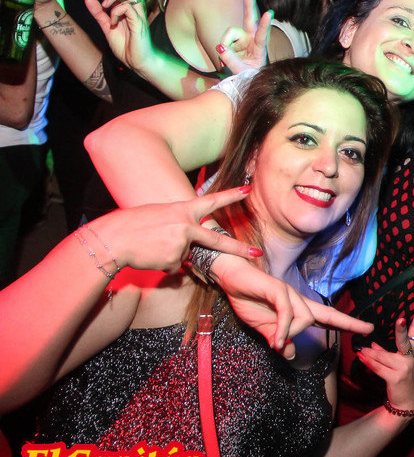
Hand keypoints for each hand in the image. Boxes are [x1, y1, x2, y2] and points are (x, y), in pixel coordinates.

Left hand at [85, 0, 152, 68]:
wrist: (137, 62)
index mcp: (132, 5)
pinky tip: (112, 21)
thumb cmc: (126, 45)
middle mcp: (137, 7)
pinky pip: (127, 7)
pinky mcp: (139, 23)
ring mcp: (139, 14)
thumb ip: (98, 12)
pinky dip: (116, 11)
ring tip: (105, 5)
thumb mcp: (106, 26)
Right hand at [91, 186, 255, 271]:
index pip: (211, 201)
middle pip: (218, 241)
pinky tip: (150, 255)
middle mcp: (186, 225)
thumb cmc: (133, 225)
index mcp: (182, 210)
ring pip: (186, 256)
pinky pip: (173, 266)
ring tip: (152, 247)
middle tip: (257, 253)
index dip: (230, 196)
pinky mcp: (173, 260)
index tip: (247, 191)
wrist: (113, 239)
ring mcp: (181, 244)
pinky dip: (163, 264)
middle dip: (239, 249)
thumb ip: (179, 225)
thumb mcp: (160, 215)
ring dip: (171, 255)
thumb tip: (189, 244)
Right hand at [214, 254, 372, 359]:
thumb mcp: (264, 328)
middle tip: (368, 329)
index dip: (346, 323)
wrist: (230, 277)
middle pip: (327, 314)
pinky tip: (275, 339)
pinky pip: (288, 312)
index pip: (326, 318)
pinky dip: (284, 328)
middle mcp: (298, 300)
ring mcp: (289, 294)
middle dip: (348, 322)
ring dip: (292, 334)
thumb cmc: (248, 299)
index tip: (367, 328)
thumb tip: (290, 353)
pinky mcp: (277, 289)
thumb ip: (277, 340)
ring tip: (275, 342)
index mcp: (298, 309)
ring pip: (305, 318)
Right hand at [217, 0, 270, 73]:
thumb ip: (231, 60)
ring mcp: (243, 38)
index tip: (269, 13)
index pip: (262, 35)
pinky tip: (224, 59)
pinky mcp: (235, 40)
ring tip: (225, 60)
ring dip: (226, 44)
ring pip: (230, 33)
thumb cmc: (250, 74)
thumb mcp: (242, 71)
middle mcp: (252, 39)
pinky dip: (222, 49)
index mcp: (260, 47)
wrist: (247, 76)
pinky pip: (224, 40)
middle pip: (250, 19)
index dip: (265, 24)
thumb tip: (220, 47)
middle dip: (249, 5)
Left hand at [357, 301, 413, 411]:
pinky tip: (362, 357)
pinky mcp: (396, 378)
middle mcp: (411, 358)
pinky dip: (369, 363)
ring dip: (370, 353)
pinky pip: (378, 368)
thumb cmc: (404, 379)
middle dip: (401, 330)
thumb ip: (387, 352)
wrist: (408, 403)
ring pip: (383, 356)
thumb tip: (373, 345)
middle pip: (404, 340)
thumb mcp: (400, 364)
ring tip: (361, 349)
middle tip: (401, 319)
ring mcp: (404, 368)